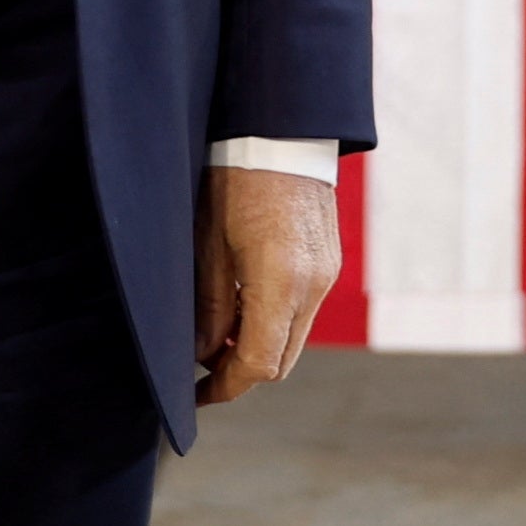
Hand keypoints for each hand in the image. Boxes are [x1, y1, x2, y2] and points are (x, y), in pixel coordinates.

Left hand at [191, 161, 338, 403]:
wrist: (281, 130)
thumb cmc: (236, 178)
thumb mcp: (208, 243)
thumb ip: (209, 306)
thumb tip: (200, 354)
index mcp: (282, 283)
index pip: (258, 364)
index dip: (225, 387)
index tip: (196, 395)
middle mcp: (314, 285)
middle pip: (282, 361)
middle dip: (241, 371)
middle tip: (202, 367)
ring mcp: (327, 274)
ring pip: (294, 337)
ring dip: (258, 345)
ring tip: (218, 330)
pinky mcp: (329, 262)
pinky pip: (303, 310)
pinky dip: (274, 320)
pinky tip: (244, 302)